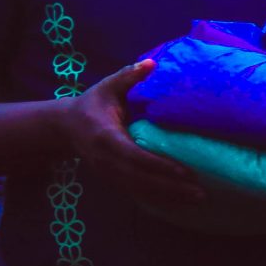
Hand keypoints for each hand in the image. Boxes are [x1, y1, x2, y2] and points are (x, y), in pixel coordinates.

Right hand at [65, 60, 206, 207]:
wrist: (64, 127)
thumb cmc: (91, 104)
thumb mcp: (106, 87)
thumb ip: (128, 76)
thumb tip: (151, 63)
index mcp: (107, 138)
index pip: (136, 157)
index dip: (161, 167)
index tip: (186, 173)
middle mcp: (107, 161)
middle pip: (142, 180)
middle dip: (172, 188)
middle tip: (201, 193)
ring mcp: (108, 174)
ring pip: (140, 190)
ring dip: (169, 197)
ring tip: (198, 200)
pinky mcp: (111, 180)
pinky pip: (136, 193)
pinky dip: (158, 199)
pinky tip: (180, 202)